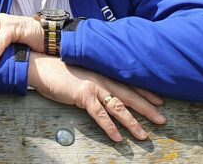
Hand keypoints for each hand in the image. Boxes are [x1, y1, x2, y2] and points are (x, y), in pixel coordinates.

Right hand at [28, 53, 165, 141]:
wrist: (39, 66)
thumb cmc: (58, 69)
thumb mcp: (81, 72)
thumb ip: (94, 78)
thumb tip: (104, 90)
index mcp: (102, 72)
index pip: (128, 82)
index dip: (145, 92)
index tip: (159, 101)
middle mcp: (101, 78)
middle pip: (129, 95)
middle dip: (147, 108)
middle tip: (162, 120)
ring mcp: (93, 86)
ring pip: (118, 106)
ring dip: (132, 122)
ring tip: (143, 135)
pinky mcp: (82, 95)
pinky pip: (99, 114)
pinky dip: (109, 127)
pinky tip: (117, 137)